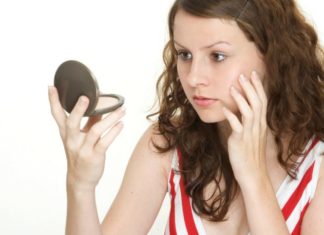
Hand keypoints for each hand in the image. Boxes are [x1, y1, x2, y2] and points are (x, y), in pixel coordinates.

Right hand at [48, 86, 124, 190]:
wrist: (80, 179)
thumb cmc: (82, 154)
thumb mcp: (82, 137)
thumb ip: (90, 121)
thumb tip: (101, 106)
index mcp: (66, 134)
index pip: (57, 115)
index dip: (54, 101)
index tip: (52, 87)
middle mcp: (72, 141)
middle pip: (71, 123)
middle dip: (78, 110)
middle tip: (86, 97)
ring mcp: (83, 149)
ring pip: (95, 131)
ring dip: (110, 119)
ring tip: (122, 110)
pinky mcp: (94, 157)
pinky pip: (105, 143)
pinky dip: (114, 132)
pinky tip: (121, 125)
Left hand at [222, 71, 267, 186]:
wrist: (253, 174)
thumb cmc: (251, 156)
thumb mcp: (252, 137)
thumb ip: (248, 123)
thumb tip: (239, 112)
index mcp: (261, 124)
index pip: (263, 101)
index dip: (258, 87)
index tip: (254, 75)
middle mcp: (258, 127)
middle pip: (257, 103)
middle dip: (250, 88)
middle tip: (243, 75)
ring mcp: (249, 133)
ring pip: (249, 112)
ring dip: (241, 99)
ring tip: (233, 87)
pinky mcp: (240, 141)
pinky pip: (236, 126)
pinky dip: (230, 116)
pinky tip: (224, 108)